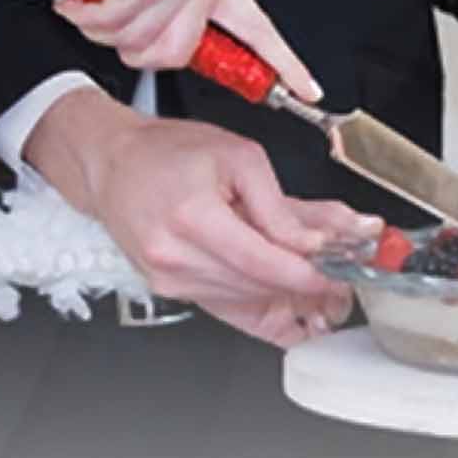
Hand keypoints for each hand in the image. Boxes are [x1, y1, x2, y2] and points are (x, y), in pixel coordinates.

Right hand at [24, 88, 376, 347]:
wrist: (113, 164)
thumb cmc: (168, 152)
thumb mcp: (239, 157)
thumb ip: (282, 206)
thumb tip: (322, 240)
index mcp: (192, 218)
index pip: (263, 263)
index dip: (308, 275)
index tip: (340, 274)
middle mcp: (175, 257)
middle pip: (258, 286)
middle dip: (306, 284)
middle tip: (344, 274)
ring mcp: (170, 281)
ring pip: (246, 299)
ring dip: (286, 293)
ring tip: (320, 278)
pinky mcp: (170, 291)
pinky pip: (227, 305)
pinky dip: (261, 302)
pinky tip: (292, 300)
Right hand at [57, 0, 319, 100]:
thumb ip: (178, 8)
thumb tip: (179, 50)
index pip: (258, 27)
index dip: (283, 63)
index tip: (307, 90)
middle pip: (177, 56)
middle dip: (137, 49)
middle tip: (117, 19)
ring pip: (140, 48)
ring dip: (104, 29)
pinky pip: (112, 30)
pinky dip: (86, 17)